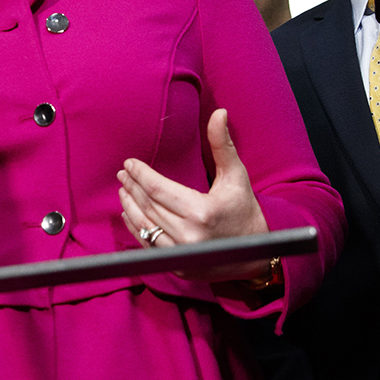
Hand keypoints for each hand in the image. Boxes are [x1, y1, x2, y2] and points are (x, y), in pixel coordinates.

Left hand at [117, 108, 270, 282]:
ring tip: (123, 190)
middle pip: (148, 206)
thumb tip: (219, 113)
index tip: (129, 163)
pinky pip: (149, 245)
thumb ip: (223, 144)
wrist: (257, 252)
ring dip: (129, 207)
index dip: (140, 174)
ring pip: (145, 226)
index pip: (158, 189)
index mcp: (202, 211)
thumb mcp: (237, 175)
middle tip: (122, 173)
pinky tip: (129, 214)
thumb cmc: (245, 210)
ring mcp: (182, 254)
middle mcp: (189, 235)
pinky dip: (136, 228)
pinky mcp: (179, 267)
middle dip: (132, 187)